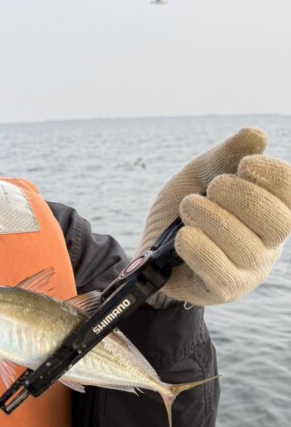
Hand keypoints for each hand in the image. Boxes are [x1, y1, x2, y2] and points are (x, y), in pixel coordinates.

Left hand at [135, 127, 290, 305]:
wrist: (150, 247)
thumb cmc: (186, 209)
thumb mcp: (201, 175)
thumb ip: (226, 156)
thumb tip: (256, 136)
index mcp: (272, 209)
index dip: (273, 175)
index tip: (244, 165)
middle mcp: (269, 242)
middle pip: (277, 221)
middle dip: (241, 197)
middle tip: (211, 188)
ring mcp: (249, 270)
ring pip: (246, 246)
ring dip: (211, 219)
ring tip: (188, 207)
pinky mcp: (224, 290)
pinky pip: (221, 273)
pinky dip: (200, 249)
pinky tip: (183, 236)